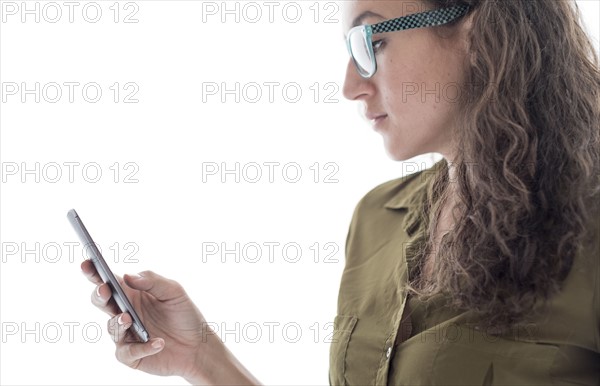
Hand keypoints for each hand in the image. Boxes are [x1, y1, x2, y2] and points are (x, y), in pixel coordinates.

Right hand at [81, 260, 215, 381]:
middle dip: (99, 294)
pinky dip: (142, 347)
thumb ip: (152, 281)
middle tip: (104, 290)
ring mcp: (126, 334)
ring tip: (129, 318)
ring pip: (111, 327)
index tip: (87, 262)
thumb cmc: (184, 314)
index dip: (94, 271)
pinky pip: (127, 352)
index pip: (108, 280)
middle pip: (101, 301)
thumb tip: (127, 277)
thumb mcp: (174, 292)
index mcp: (132, 293)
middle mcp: (125, 312)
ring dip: (119, 322)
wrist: (198, 346)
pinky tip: (158, 342)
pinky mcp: (131, 355)